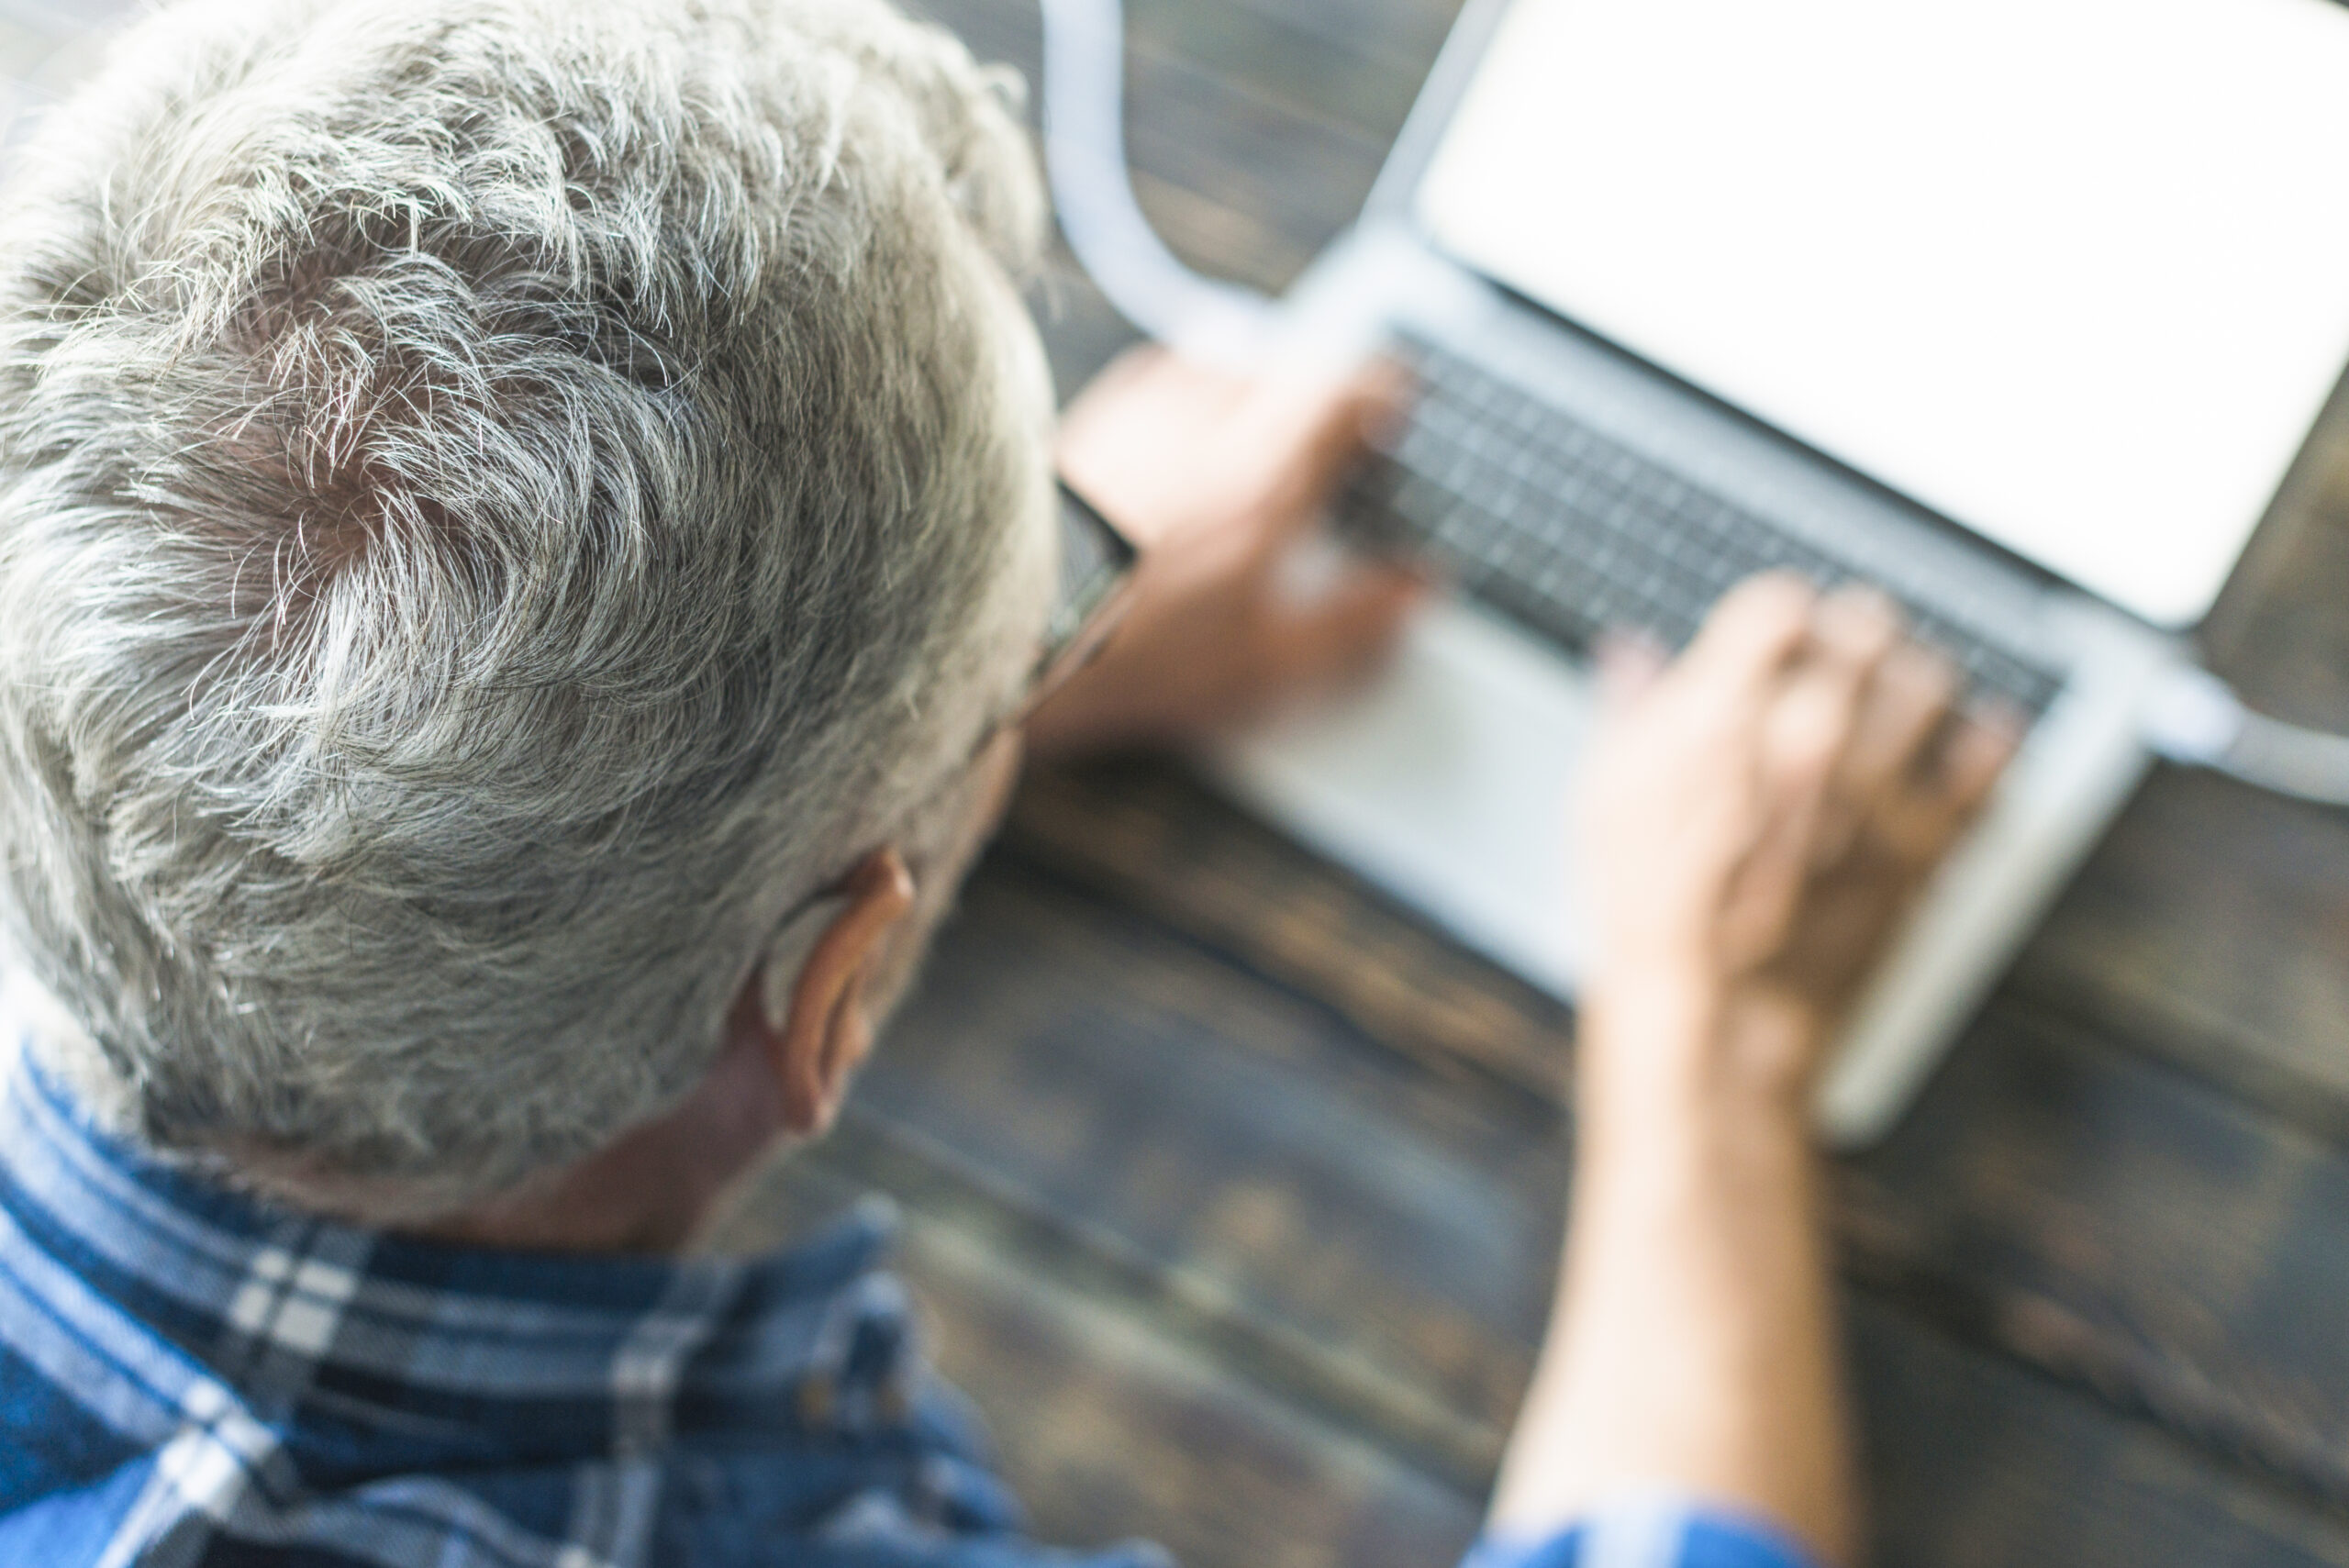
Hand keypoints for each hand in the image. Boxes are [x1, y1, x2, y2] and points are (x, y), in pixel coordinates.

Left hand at [1022, 348, 1423, 754]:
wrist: (1003, 627)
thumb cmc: (1131, 652)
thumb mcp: (1264, 662)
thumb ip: (1352, 620)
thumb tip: (1419, 589)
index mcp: (1265, 477)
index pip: (1346, 393)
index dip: (1383, 390)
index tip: (1399, 401)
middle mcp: (1207, 424)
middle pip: (1287, 367)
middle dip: (1319, 392)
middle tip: (1335, 427)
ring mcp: (1143, 412)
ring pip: (1222, 364)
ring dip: (1253, 386)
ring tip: (1262, 429)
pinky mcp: (1092, 418)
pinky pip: (1158, 376)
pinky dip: (1187, 390)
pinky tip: (1183, 428)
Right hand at [1579, 575, 2017, 1105]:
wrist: (1719, 1021)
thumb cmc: (1653, 921)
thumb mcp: (1606, 802)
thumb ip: (1631, 713)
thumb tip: (1634, 659)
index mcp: (1725, 713)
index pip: (1779, 607)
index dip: (1781, 617)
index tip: (1781, 631)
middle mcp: (1809, 735)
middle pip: (1864, 631)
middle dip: (1854, 635)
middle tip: (1853, 643)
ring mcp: (1873, 789)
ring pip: (1928, 685)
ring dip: (1916, 680)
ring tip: (1908, 688)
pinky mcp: (1923, 843)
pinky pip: (1984, 764)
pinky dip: (1985, 743)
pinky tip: (1979, 735)